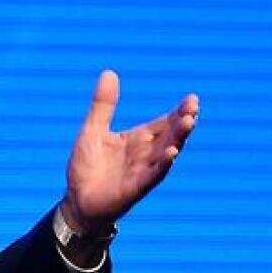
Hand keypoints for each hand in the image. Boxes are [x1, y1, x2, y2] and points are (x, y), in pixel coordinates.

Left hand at [62, 70, 198, 235]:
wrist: (77, 200)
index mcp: (139, 139)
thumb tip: (109, 72)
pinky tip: (171, 153)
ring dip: (177, 139)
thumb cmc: (88, 167)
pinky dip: (162, 165)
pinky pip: (151, 176)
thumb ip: (103, 105)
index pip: (164, 123)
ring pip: (166, 153)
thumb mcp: (92, 130)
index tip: (192, 99)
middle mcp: (145, 154)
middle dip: (183, 121)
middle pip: (170, 135)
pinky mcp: (134, 188)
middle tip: (194, 107)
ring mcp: (142, 171)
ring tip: (188, 122)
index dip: (178, 112)